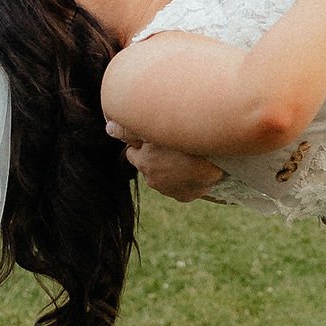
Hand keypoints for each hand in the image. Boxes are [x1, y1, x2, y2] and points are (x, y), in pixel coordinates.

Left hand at [106, 124, 223, 200]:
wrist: (217, 160)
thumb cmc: (185, 139)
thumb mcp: (155, 129)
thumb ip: (129, 129)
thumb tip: (108, 128)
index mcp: (143, 162)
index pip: (132, 152)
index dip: (142, 143)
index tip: (155, 136)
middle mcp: (152, 180)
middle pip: (148, 165)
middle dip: (156, 156)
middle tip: (173, 143)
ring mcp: (169, 191)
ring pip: (164, 175)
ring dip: (170, 167)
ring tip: (186, 154)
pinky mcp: (185, 196)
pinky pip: (180, 185)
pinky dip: (184, 177)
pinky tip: (193, 167)